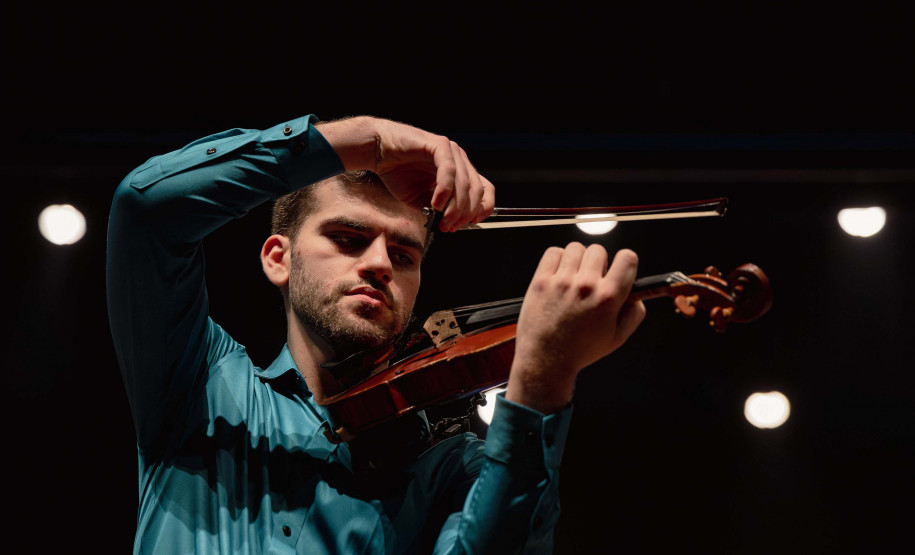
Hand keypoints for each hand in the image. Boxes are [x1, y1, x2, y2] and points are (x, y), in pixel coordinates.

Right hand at [315, 116, 493, 231]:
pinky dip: (444, 191)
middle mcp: (460, 160)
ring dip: (455, 207)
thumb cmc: (398, 172)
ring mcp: (451, 151)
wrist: (378, 152)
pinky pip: (448, 171)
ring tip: (443, 220)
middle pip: (477, 190)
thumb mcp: (421, 200)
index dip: (483, 209)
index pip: (485, 190)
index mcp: (460, 172)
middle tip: (451, 226)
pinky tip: (436, 204)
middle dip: (465, 213)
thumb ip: (438, 211)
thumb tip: (451, 224)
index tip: (471, 223)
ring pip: (465, 183)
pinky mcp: (439, 145)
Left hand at [506, 244, 646, 413]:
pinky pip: (553, 252)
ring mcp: (561, 282)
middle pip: (599, 250)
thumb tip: (636, 296)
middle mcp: (585, 286)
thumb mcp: (617, 338)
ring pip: (576, 248)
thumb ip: (634, 314)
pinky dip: (558, 259)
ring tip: (574, 277)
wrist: (546, 359)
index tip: (618, 269)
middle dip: (599, 262)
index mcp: (607, 298)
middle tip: (592, 279)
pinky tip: (560, 274)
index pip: (627, 258)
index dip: (625, 262)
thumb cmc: (580, 351)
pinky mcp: (541, 281)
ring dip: (578, 259)